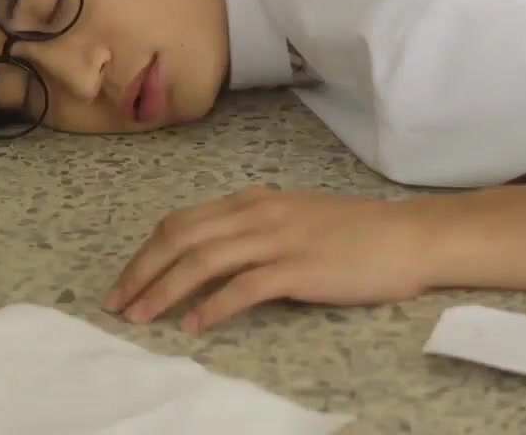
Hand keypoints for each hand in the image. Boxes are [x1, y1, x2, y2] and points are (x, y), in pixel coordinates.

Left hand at [102, 187, 433, 332]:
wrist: (408, 236)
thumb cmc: (354, 232)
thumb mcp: (293, 217)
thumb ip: (252, 228)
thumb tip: (211, 252)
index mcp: (251, 201)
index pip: (182, 222)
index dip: (146, 252)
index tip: (124, 281)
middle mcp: (257, 214)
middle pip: (181, 238)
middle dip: (142, 271)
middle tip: (117, 304)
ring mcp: (277, 240)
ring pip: (203, 260)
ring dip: (165, 290)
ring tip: (143, 317)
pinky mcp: (298, 269)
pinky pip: (244, 287)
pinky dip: (212, 306)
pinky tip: (194, 325)